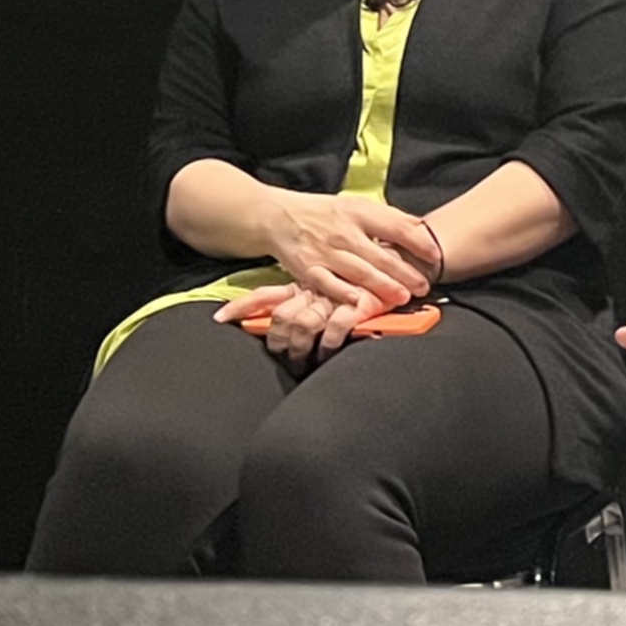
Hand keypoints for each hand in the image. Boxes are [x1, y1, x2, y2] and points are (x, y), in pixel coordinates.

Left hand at [216, 282, 380, 369]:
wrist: (404, 261)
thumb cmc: (366, 278)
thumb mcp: (332, 285)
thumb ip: (310, 299)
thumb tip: (290, 320)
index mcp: (305, 283)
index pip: (265, 295)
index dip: (242, 306)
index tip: (220, 318)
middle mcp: (315, 288)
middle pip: (281, 317)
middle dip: (278, 342)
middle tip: (283, 357)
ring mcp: (335, 296)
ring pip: (302, 325)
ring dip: (300, 349)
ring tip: (303, 363)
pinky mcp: (357, 305)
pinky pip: (333, 329)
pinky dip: (327, 345)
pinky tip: (327, 354)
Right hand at [262, 193, 434, 311]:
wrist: (278, 217)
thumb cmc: (323, 213)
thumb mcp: (354, 206)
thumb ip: (384, 217)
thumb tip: (420, 227)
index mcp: (357, 212)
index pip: (395, 226)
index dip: (418, 242)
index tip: (435, 255)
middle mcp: (343, 232)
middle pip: (380, 255)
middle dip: (405, 273)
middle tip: (424, 286)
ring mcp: (325, 252)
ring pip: (359, 271)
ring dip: (383, 286)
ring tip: (403, 297)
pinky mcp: (308, 269)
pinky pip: (329, 284)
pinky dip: (344, 293)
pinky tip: (360, 301)